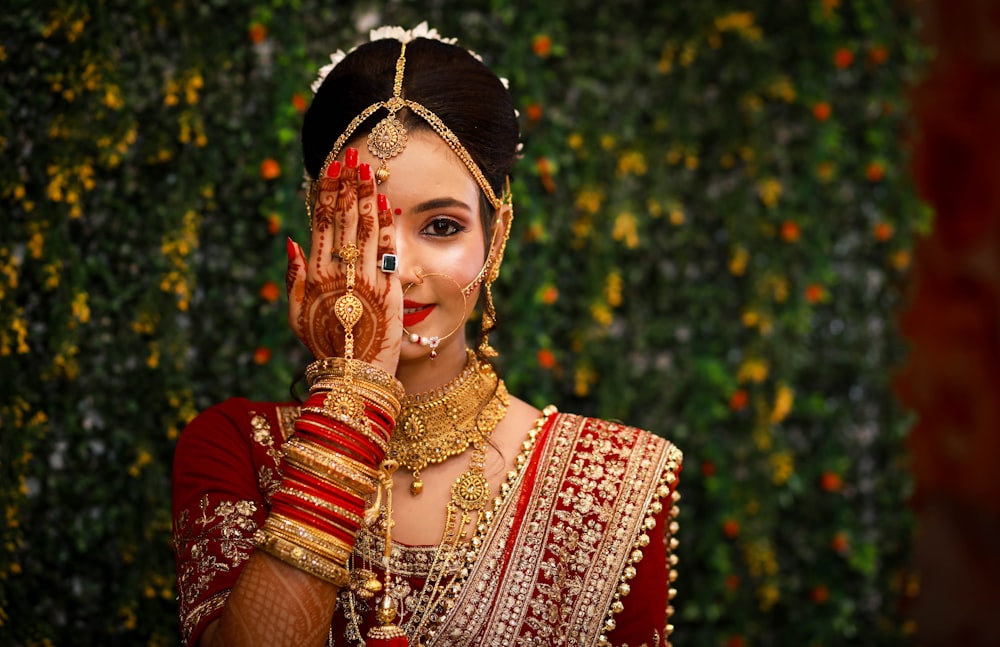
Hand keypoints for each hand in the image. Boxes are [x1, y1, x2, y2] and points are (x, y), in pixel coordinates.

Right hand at [287, 148, 402, 375]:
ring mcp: (366, 278)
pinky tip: (389, 204)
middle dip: (348, 184)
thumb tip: (292, 242)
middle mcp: (340, 271)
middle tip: (353, 156)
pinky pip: (389, 251)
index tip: (332, 168)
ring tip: (370, 170)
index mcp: (314, 275)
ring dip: (369, 196)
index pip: (322, 222)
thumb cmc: (323, 348)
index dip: (328, 192)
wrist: (353, 375)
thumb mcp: (296, 316)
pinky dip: (388, 226)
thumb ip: (292, 278)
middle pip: (345, 218)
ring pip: (367, 228)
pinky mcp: (389, 289)